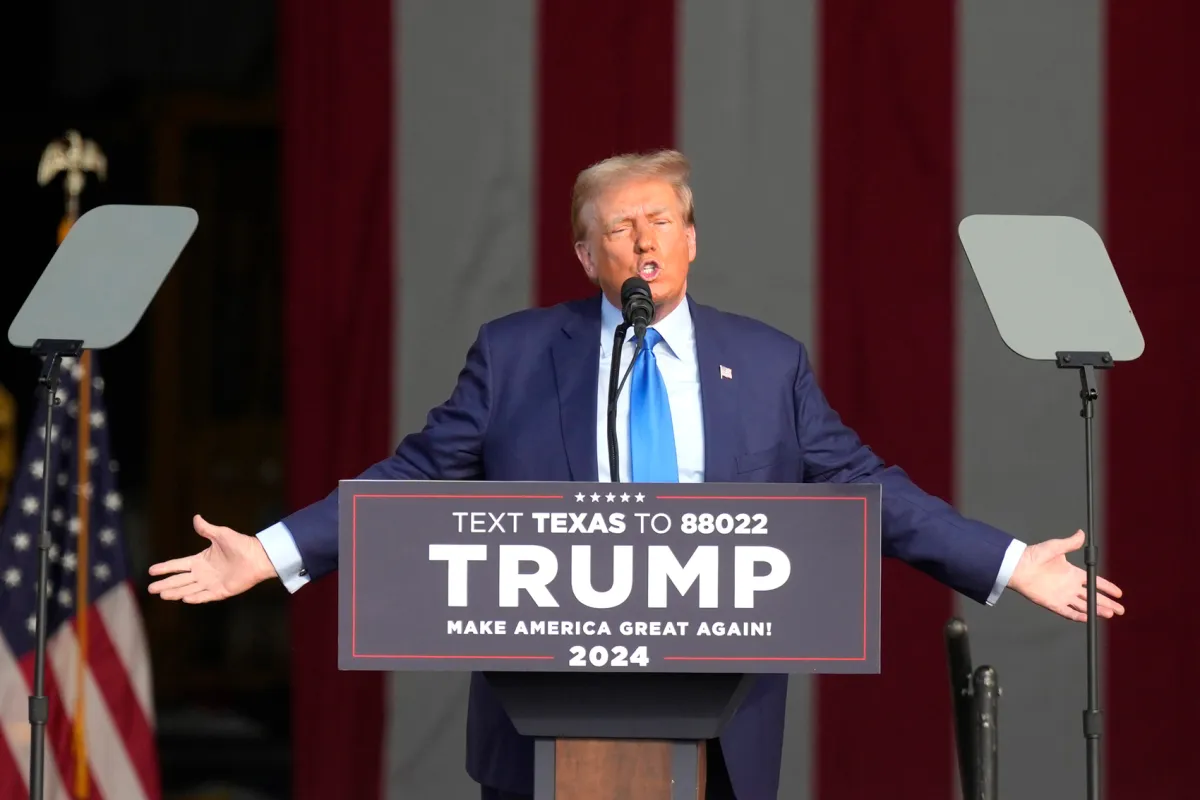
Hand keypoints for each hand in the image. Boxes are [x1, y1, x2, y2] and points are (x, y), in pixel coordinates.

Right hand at [147, 514, 277, 603]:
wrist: (258, 557)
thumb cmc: (241, 544)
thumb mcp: (221, 534)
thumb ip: (207, 529)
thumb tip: (196, 517)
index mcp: (201, 560)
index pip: (178, 565)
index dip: (165, 568)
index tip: (151, 570)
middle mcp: (203, 573)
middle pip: (180, 580)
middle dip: (165, 584)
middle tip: (150, 588)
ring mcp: (211, 583)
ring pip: (189, 589)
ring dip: (176, 592)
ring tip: (162, 595)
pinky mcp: (221, 591)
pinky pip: (205, 596)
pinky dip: (195, 598)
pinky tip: (184, 599)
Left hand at [1009, 529, 1123, 621]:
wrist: (1017, 566)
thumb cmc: (1033, 555)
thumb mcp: (1055, 547)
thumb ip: (1070, 543)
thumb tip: (1081, 533)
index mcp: (1072, 573)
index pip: (1094, 582)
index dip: (1107, 587)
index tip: (1119, 593)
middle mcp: (1069, 586)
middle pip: (1092, 597)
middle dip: (1107, 603)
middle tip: (1121, 609)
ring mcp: (1062, 596)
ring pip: (1083, 606)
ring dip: (1097, 610)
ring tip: (1111, 614)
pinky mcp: (1053, 603)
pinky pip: (1068, 612)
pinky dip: (1079, 616)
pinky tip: (1089, 618)